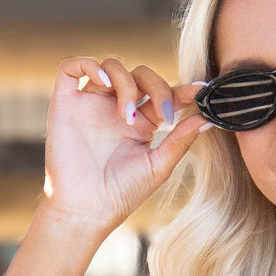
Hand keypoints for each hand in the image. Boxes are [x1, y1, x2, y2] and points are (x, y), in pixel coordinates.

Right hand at [39, 54, 211, 245]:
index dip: (182, 89)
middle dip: (156, 86)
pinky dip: (89, 65)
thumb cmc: (122, 194)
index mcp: (141, 123)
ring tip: (126, 114)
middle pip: (141, 74)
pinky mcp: (66, 104)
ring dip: (126, 82)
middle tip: (162, 113)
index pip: (163, 94)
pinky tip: (103, 83)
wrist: (87, 210)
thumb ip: (181, 140)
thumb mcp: (159, 166)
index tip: (201, 89)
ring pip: (111, 66)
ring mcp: (92, 104)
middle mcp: (116, 109)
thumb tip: (208, 117)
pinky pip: (72, 68)